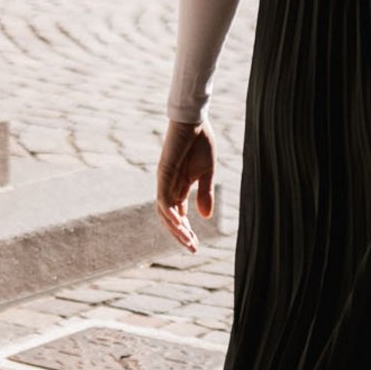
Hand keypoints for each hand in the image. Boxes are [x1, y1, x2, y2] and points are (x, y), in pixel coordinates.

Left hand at [156, 119, 214, 252]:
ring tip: (188, 241)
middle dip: (181, 235)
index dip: (186, 231)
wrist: (193, 121)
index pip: (179, 215)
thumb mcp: (207, 172)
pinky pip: (164, 201)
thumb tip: (205, 218)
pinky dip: (171, 215)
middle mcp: (169, 188)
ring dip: (176, 229)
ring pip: (165, 214)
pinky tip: (181, 225)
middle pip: (171, 219)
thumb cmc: (200, 142)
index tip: (196, 245)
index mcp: (180, 187)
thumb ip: (205, 193)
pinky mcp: (163, 176)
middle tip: (193, 248)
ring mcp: (165, 183)